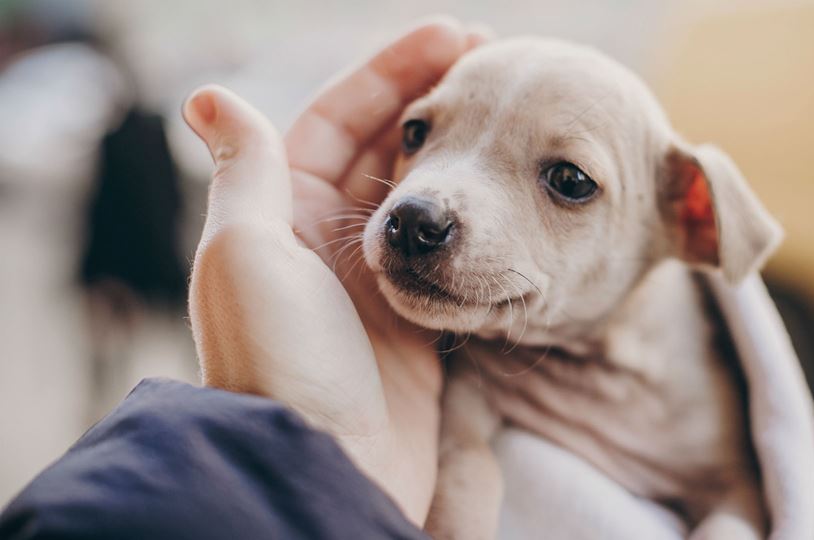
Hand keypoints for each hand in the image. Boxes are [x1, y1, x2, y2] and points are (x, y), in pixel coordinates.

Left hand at [182, 19, 485, 524]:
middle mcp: (326, 241)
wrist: (327, 464)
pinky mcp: (418, 317)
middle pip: (388, 149)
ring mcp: (377, 279)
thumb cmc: (280, 359)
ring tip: (508, 109)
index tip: (453, 34)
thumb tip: (207, 95)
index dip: (392, 73)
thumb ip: (246, 170)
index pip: (339, 120)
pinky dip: (473, 214)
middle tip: (494, 61)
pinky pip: (449, 248)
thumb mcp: (247, 251)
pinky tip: (505, 185)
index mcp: (282, 213)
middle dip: (435, 101)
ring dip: (459, 150)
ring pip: (425, 195)